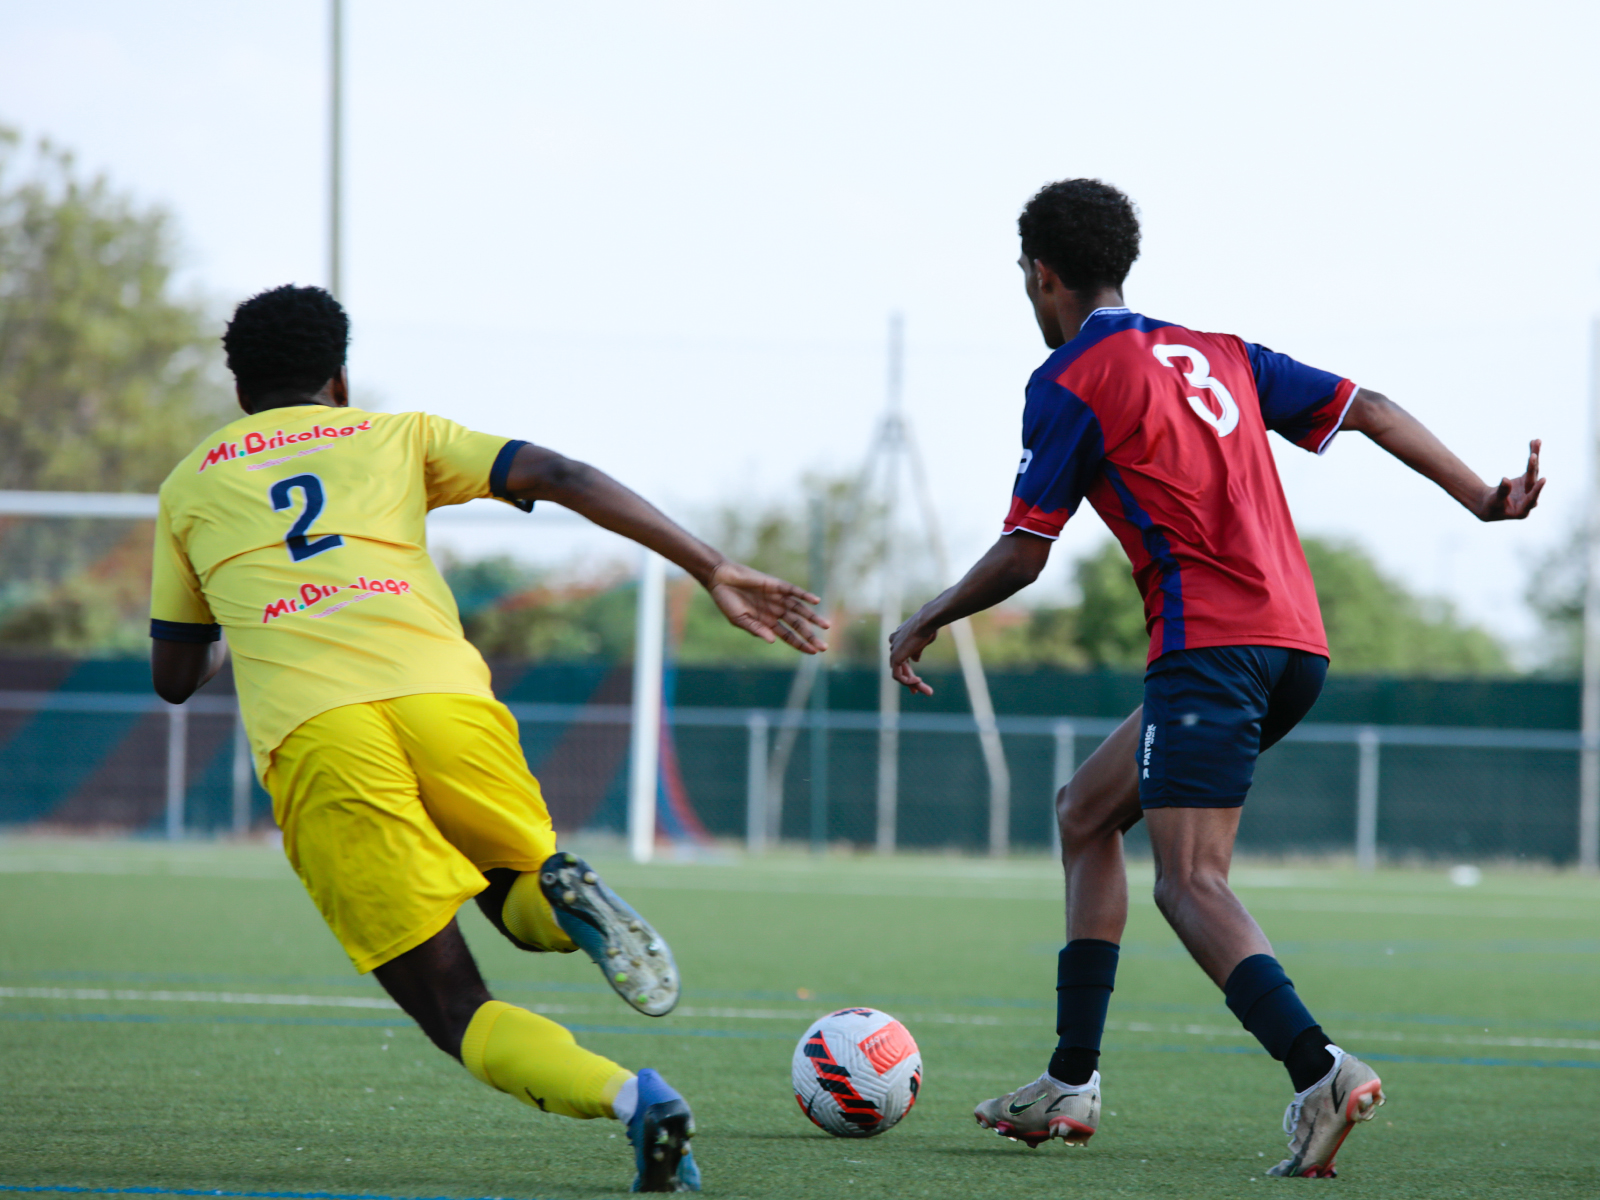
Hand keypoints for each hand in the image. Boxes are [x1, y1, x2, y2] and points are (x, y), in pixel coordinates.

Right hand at [706, 561, 829, 653]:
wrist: (720, 579)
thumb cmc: (727, 601)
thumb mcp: (739, 620)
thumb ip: (756, 629)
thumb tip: (772, 640)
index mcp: (767, 622)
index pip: (788, 636)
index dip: (800, 644)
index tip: (813, 653)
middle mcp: (775, 611)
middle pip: (797, 625)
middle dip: (810, 636)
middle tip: (824, 647)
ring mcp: (777, 598)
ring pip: (799, 609)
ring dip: (812, 617)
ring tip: (826, 626)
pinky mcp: (775, 585)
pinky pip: (793, 591)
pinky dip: (804, 596)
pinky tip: (815, 601)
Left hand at [888, 611, 937, 695]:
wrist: (927, 620)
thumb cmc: (929, 626)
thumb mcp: (923, 640)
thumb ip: (916, 650)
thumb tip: (915, 659)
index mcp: (898, 638)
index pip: (901, 658)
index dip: (908, 670)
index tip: (918, 680)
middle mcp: (893, 644)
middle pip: (900, 667)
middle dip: (909, 680)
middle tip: (917, 691)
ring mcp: (893, 650)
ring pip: (899, 673)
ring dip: (912, 683)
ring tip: (927, 691)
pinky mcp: (895, 658)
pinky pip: (897, 676)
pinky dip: (907, 681)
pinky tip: (918, 681)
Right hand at [1478, 438, 1544, 520]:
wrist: (1491, 505)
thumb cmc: (1491, 506)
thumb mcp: (1494, 501)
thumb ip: (1502, 492)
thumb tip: (1506, 479)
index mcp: (1523, 509)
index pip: (1531, 497)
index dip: (1537, 489)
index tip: (1543, 479)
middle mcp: (1530, 498)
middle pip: (1533, 480)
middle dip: (1532, 467)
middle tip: (1532, 455)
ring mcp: (1530, 488)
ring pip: (1534, 471)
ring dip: (1535, 456)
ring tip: (1536, 441)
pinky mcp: (1528, 480)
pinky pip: (1531, 466)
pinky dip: (1532, 455)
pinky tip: (1534, 442)